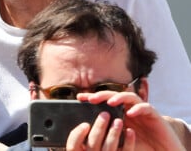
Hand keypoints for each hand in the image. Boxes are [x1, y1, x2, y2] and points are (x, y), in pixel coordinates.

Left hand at [64, 91, 184, 149]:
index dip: (92, 98)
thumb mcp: (119, 141)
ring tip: (109, 103)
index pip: (104, 101)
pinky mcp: (153, 114)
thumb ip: (107, 135)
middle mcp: (129, 108)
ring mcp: (141, 109)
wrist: (161, 150)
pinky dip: (138, 108)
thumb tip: (87, 136)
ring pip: (129, 96)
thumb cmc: (140, 146)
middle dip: (102, 95)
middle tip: (91, 98)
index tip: (79, 98)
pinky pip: (145, 107)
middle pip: (114, 95)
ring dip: (119, 98)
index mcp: (120, 112)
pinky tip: (130, 113)